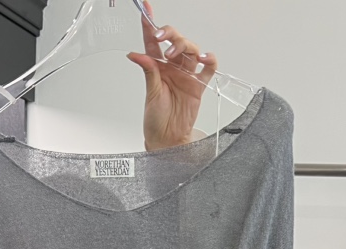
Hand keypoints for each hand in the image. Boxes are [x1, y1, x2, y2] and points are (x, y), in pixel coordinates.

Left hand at [127, 2, 217, 150]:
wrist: (168, 138)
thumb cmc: (156, 119)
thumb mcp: (150, 93)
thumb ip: (148, 71)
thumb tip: (135, 54)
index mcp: (157, 68)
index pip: (153, 42)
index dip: (150, 24)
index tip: (146, 10)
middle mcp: (172, 69)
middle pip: (176, 41)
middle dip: (171, 35)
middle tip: (163, 40)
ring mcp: (186, 76)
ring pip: (191, 50)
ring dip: (185, 46)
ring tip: (175, 54)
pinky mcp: (198, 86)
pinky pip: (208, 68)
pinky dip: (209, 59)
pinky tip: (204, 58)